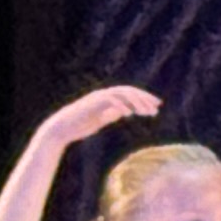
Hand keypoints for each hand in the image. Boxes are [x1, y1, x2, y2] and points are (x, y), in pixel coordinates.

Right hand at [39, 84, 159, 148]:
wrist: (62, 129)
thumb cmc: (80, 125)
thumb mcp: (101, 119)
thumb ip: (112, 113)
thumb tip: (125, 110)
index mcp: (107, 98)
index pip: (129, 94)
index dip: (144, 98)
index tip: (157, 105)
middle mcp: (103, 95)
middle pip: (129, 91)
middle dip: (144, 99)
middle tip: (157, 107)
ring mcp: (97, 98)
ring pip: (122, 94)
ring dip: (136, 102)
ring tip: (148, 112)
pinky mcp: (92, 104)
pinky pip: (110, 101)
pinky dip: (121, 105)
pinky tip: (129, 113)